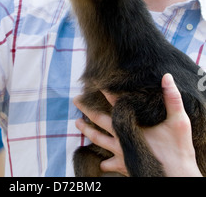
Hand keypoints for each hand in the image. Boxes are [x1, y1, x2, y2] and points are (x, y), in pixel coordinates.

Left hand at [74, 74, 202, 176]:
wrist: (176, 177)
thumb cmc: (177, 149)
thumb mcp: (178, 121)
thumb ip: (172, 98)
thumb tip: (167, 77)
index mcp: (131, 124)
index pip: (116, 103)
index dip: (107, 91)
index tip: (96, 82)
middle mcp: (122, 137)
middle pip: (100, 120)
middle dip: (87, 109)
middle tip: (75, 99)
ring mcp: (122, 152)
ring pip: (99, 140)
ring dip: (88, 132)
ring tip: (77, 124)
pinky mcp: (125, 166)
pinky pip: (111, 164)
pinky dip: (106, 164)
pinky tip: (102, 164)